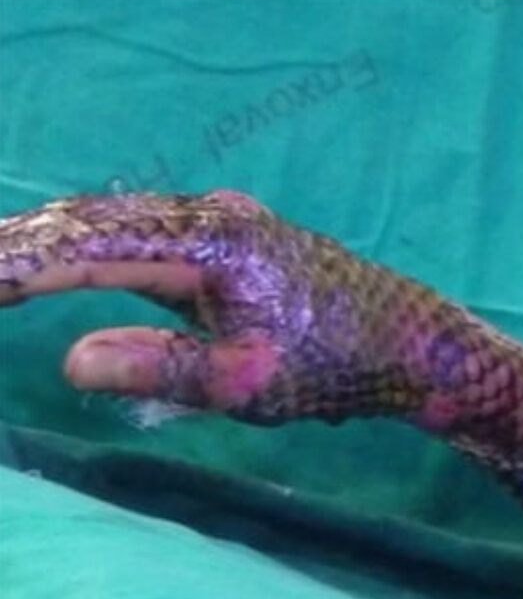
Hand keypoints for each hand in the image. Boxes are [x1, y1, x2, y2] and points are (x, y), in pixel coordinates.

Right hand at [0, 190, 408, 423]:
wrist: (407, 343)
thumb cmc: (333, 366)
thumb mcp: (244, 384)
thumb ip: (159, 370)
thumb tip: (70, 360)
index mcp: (211, 243)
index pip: (90, 247)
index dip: (21, 266)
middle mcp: (211, 215)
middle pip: (92, 218)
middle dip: (22, 244)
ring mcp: (223, 219)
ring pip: (114, 218)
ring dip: (52, 238)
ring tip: (0, 265)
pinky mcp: (230, 235)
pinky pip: (142, 229)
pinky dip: (91, 242)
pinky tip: (61, 257)